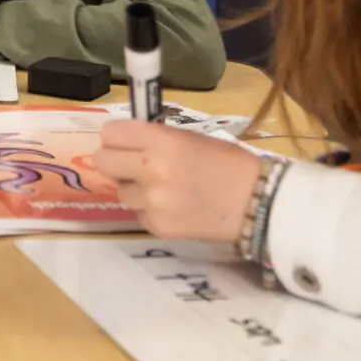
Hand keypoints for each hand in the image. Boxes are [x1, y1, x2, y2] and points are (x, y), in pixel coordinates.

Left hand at [90, 121, 265, 241]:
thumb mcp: (189, 138)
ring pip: (120, 191)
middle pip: (103, 161)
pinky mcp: (157, 227)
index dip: (116, 137)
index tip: (126, 142)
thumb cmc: (227, 163)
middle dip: (116, 162)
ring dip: (135, 189)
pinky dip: (149, 210)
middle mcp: (150, 170)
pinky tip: (174, 206)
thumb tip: (124, 140)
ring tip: (163, 188)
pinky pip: (137, 213)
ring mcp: (152, 201)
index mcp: (160, 141)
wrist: (257, 203)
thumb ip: (154, 138)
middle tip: (133, 165)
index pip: (110, 133)